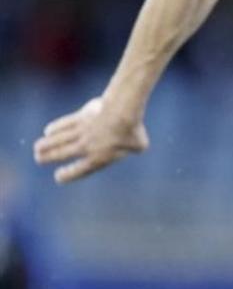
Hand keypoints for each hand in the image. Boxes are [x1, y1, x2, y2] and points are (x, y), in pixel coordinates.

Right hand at [33, 96, 148, 182]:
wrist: (122, 112)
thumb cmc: (133, 130)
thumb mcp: (139, 145)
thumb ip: (134, 149)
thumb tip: (136, 147)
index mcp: (98, 158)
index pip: (79, 170)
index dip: (68, 175)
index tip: (59, 176)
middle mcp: (86, 147)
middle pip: (61, 154)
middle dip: (48, 157)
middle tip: (39, 159)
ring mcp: (80, 132)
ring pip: (58, 140)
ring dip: (46, 144)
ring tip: (38, 148)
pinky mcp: (79, 118)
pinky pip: (63, 124)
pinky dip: (54, 128)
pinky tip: (48, 131)